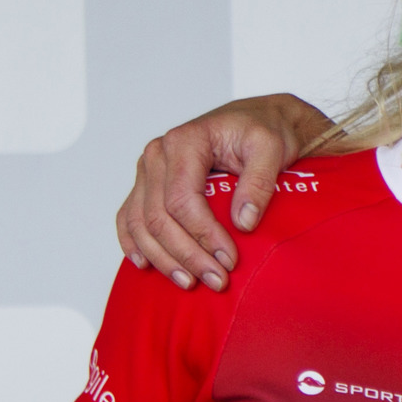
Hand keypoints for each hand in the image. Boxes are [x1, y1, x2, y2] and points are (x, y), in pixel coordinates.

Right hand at [114, 95, 333, 291]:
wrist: (261, 119)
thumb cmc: (266, 130)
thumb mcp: (272, 148)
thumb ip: (259, 182)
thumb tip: (243, 222)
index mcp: (184, 142)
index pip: (182, 200)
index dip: (203, 236)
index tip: (229, 261)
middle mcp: (158, 155)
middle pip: (158, 217)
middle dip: (186, 254)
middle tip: (215, 280)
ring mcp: (149, 170)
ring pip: (140, 222)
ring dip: (162, 258)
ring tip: (189, 282)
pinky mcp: (149, 183)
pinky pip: (129, 216)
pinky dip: (134, 242)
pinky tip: (145, 264)